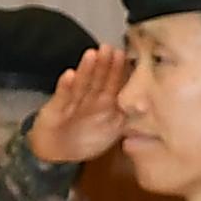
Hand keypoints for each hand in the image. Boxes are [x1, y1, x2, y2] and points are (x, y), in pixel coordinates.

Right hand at [28, 49, 130, 163]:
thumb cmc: (85, 138)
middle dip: (103, 64)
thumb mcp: (110, 130)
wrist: (56, 152)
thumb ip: (126, 117)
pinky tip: (69, 75)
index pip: (113, 84)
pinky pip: (62, 98)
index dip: (118, 70)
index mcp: (103, 103)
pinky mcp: (55, 110)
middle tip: (108, 48)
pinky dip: (65, 87)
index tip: (123, 55)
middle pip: (98, 79)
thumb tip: (145, 106)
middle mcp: (88, 99)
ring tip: (92, 55)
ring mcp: (71, 103)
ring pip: (81, 84)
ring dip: (86, 69)